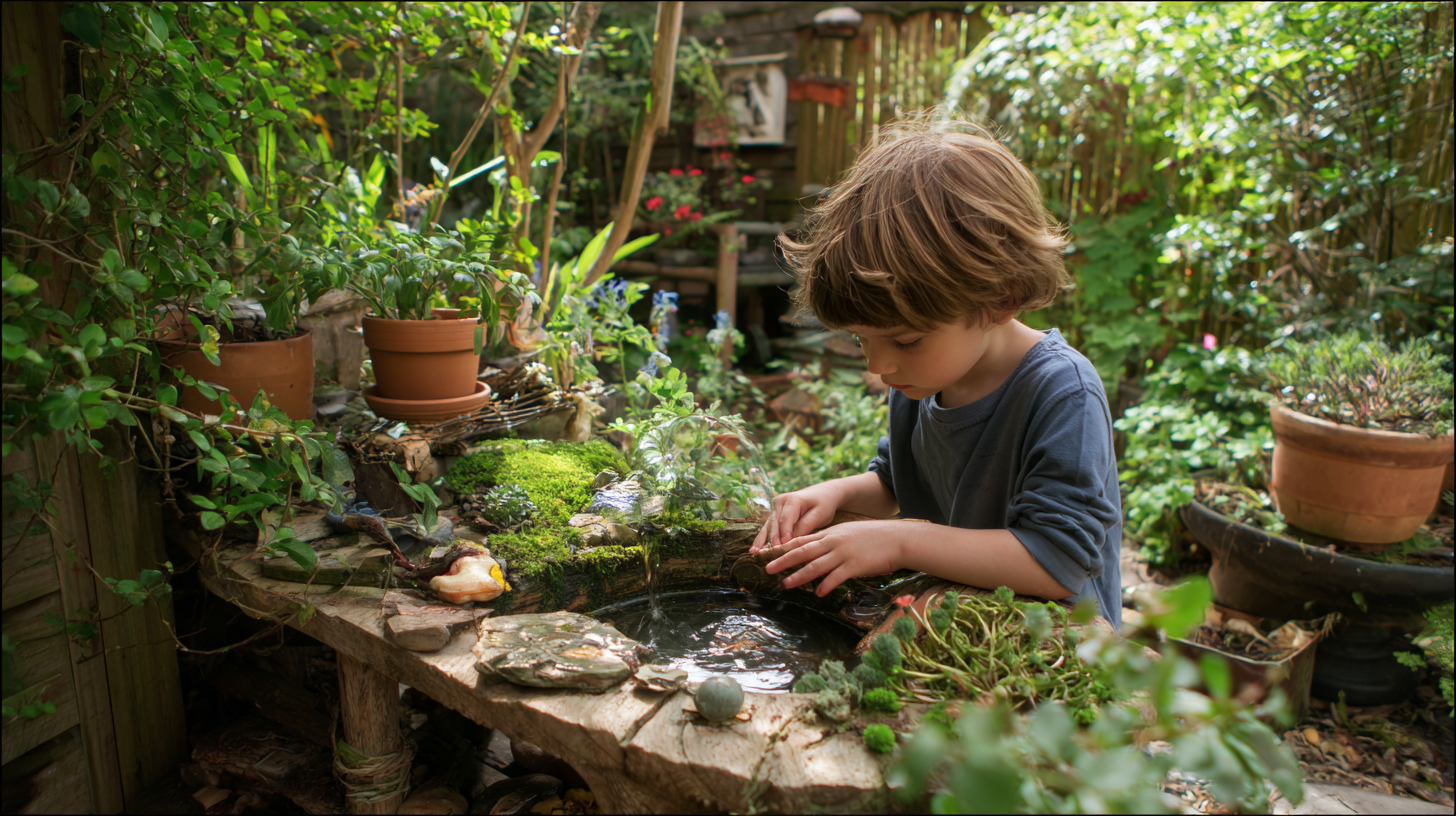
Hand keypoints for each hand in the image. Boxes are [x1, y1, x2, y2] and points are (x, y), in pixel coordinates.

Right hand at [750, 482, 843, 553]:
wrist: (823, 494)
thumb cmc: (823, 504)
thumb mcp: (819, 514)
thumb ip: (805, 526)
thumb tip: (791, 540)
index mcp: (793, 500)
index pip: (786, 520)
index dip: (784, 535)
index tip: (783, 548)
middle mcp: (780, 502)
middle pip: (774, 524)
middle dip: (772, 540)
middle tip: (770, 556)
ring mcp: (775, 507)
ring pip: (768, 526)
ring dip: (761, 540)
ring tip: (754, 553)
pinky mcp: (774, 514)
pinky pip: (768, 528)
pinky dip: (763, 539)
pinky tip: (756, 549)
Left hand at [764, 520, 905, 596]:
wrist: (897, 539)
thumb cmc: (875, 537)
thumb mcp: (850, 532)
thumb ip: (834, 539)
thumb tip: (819, 548)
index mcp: (831, 533)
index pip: (802, 539)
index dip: (785, 547)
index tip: (769, 553)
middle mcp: (833, 541)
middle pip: (802, 552)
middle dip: (783, 561)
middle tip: (767, 568)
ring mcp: (843, 553)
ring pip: (815, 565)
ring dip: (799, 576)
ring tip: (786, 584)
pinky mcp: (854, 565)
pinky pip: (836, 577)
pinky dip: (826, 585)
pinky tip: (818, 593)